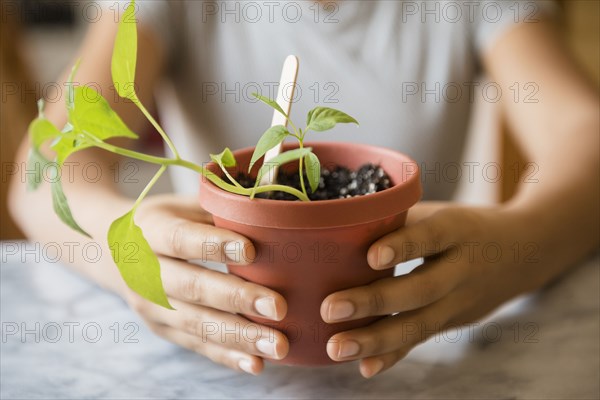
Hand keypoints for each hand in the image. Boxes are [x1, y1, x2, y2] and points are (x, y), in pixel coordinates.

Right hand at [123, 194, 288, 374]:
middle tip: (278, 307)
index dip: (214, 246)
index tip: (252, 251)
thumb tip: (269, 208)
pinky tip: (255, 363)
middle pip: (192, 287)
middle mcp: (144, 272)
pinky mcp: (162, 329)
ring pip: (196, 323)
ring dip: (239, 337)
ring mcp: (151, 306)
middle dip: (237, 298)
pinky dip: (226, 356)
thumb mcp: (183, 205)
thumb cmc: (166, 221)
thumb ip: (219, 208)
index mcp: (149, 231)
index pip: (180, 239)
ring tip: (278, 345)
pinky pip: (196, 345)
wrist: (114, 251)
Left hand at [320, 202, 545, 377]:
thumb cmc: (465, 226)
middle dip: (374, 302)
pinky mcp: (452, 321)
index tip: (371, 257)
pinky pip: (421, 340)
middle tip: (330, 308)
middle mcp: (462, 269)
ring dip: (375, 339)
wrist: (524, 253)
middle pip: (420, 289)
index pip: (431, 238)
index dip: (403, 247)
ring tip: (336, 347)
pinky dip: (393, 356)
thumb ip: (400, 218)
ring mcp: (460, 302)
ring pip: (418, 324)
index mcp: (458, 230)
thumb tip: (342, 222)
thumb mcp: (442, 212)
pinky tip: (364, 367)